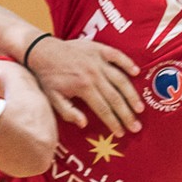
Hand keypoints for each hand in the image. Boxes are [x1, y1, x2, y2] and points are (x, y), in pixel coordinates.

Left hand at [25, 35, 142, 134]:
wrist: (42, 51)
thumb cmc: (47, 77)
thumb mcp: (52, 98)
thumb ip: (68, 112)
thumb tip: (84, 123)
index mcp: (83, 87)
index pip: (103, 109)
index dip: (113, 122)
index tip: (121, 132)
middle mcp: (94, 74)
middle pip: (115, 98)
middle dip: (127, 114)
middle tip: (136, 126)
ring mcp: (98, 60)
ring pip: (121, 79)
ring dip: (131, 94)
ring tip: (139, 108)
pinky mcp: (99, 49)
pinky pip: (118, 56)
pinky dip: (128, 63)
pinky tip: (136, 72)